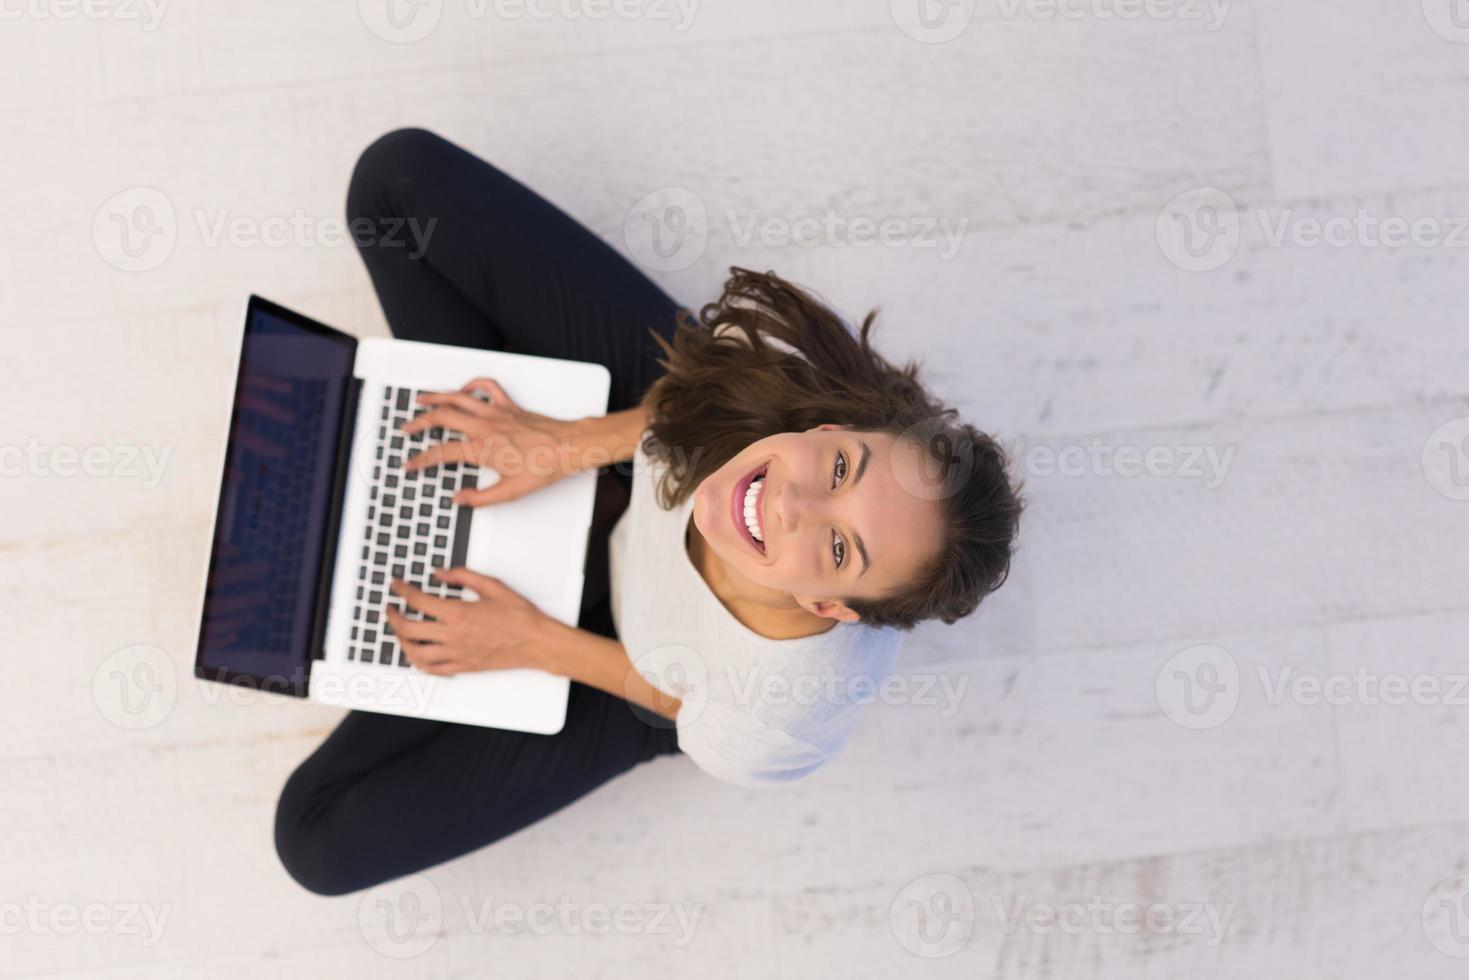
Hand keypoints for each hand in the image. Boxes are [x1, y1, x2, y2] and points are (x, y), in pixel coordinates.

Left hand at [384, 568, 553, 675]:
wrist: (536, 642)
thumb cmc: (519, 616)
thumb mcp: (493, 586)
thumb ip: (463, 576)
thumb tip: (441, 573)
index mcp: (458, 613)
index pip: (418, 601)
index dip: (402, 590)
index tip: (396, 585)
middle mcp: (452, 636)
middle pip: (408, 629)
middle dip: (393, 617)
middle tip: (391, 608)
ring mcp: (456, 654)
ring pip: (415, 653)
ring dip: (401, 641)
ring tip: (400, 632)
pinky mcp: (462, 667)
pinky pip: (431, 670)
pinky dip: (418, 662)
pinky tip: (418, 654)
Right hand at [401, 377, 595, 505]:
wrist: (568, 448)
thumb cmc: (544, 468)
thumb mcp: (510, 493)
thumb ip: (480, 498)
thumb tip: (458, 499)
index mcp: (482, 449)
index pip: (441, 453)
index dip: (421, 460)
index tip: (410, 464)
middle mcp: (485, 427)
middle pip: (441, 417)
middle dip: (418, 422)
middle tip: (406, 428)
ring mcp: (496, 412)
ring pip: (457, 397)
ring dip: (436, 397)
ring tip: (420, 399)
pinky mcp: (508, 405)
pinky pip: (486, 386)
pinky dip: (471, 384)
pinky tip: (463, 390)